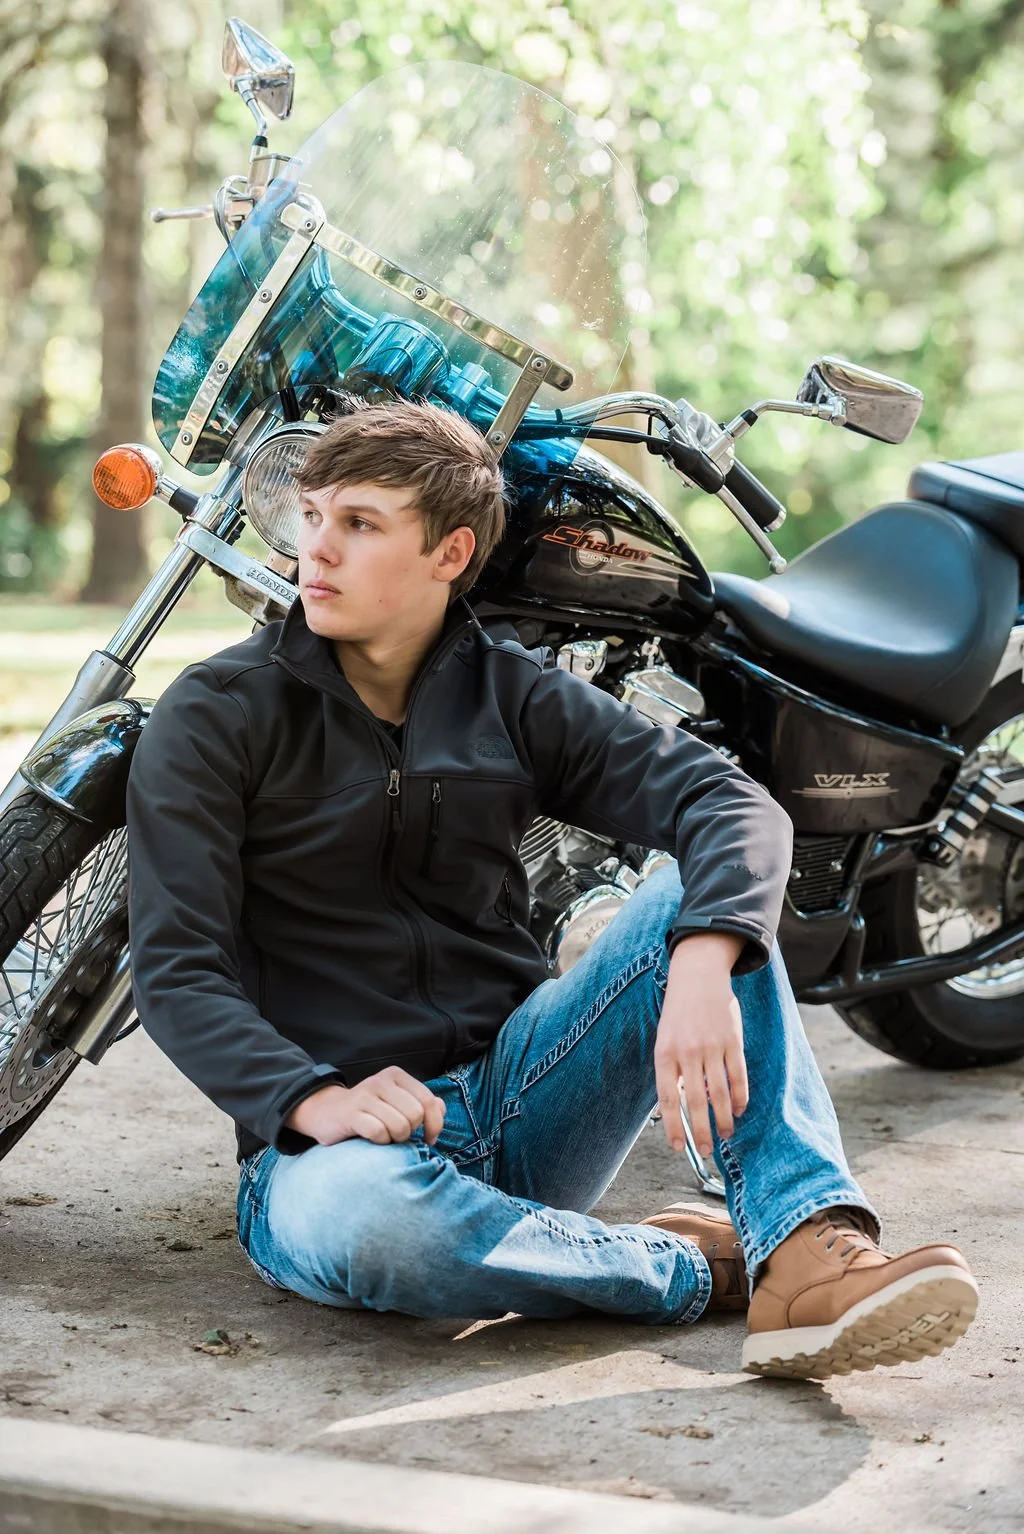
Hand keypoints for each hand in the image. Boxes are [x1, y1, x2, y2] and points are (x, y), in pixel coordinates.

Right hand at [284, 1066, 445, 1146]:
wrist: (327, 1112)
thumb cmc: (369, 1111)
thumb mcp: (396, 1101)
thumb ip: (422, 1103)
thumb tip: (442, 1109)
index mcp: (396, 1076)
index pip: (429, 1101)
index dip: (434, 1125)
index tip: (429, 1139)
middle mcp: (381, 1081)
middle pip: (415, 1115)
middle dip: (411, 1132)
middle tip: (398, 1135)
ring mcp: (364, 1096)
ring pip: (399, 1125)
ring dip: (395, 1139)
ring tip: (385, 1136)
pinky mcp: (350, 1113)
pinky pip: (379, 1132)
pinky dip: (380, 1142)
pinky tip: (373, 1139)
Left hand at [654, 932, 748, 1158]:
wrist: (698, 977)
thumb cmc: (678, 1015)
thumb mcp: (665, 1041)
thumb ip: (671, 1072)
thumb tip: (678, 1108)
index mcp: (665, 1054)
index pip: (667, 1099)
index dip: (673, 1126)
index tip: (678, 1147)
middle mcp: (687, 1052)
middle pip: (695, 1102)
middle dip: (701, 1131)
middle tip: (707, 1150)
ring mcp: (712, 1046)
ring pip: (720, 1093)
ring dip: (724, 1118)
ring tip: (725, 1133)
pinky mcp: (733, 1041)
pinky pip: (738, 1076)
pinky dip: (741, 1097)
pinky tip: (740, 1110)